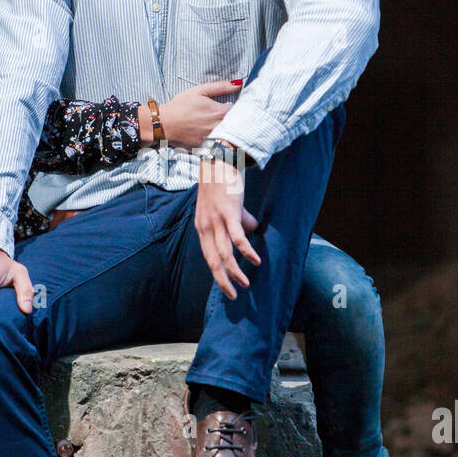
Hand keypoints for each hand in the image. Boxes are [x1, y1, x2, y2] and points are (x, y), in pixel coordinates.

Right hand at [154, 79, 243, 148]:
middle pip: (237, 126)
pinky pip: (218, 148)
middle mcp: (219, 127)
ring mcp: (213, 140)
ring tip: (230, 132)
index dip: (243, 111)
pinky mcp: (206, 149)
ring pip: (229, 138)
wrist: (164, 124)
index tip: (242, 109)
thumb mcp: (199, 91)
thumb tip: (239, 83)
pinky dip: (220, 145)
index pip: (241, 112)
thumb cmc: (180, 105)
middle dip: (238, 123)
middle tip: (238, 121)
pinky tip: (219, 142)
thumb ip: (221, 87)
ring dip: (231, 135)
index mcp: (220, 112)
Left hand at [195, 154, 260, 298]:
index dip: (216, 273)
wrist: (219, 160)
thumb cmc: (223, 184)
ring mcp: (216, 221)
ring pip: (224, 254)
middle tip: (233, 295)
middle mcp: (206, 227)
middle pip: (213, 261)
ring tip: (245, 283)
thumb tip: (254, 230)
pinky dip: (246, 252)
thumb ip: (239, 221)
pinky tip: (254, 261)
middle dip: (223, 281)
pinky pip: (237, 238)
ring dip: (235, 272)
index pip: (208, 256)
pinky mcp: (229, 213)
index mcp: (203, 228)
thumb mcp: (226, 207)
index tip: (226, 286)